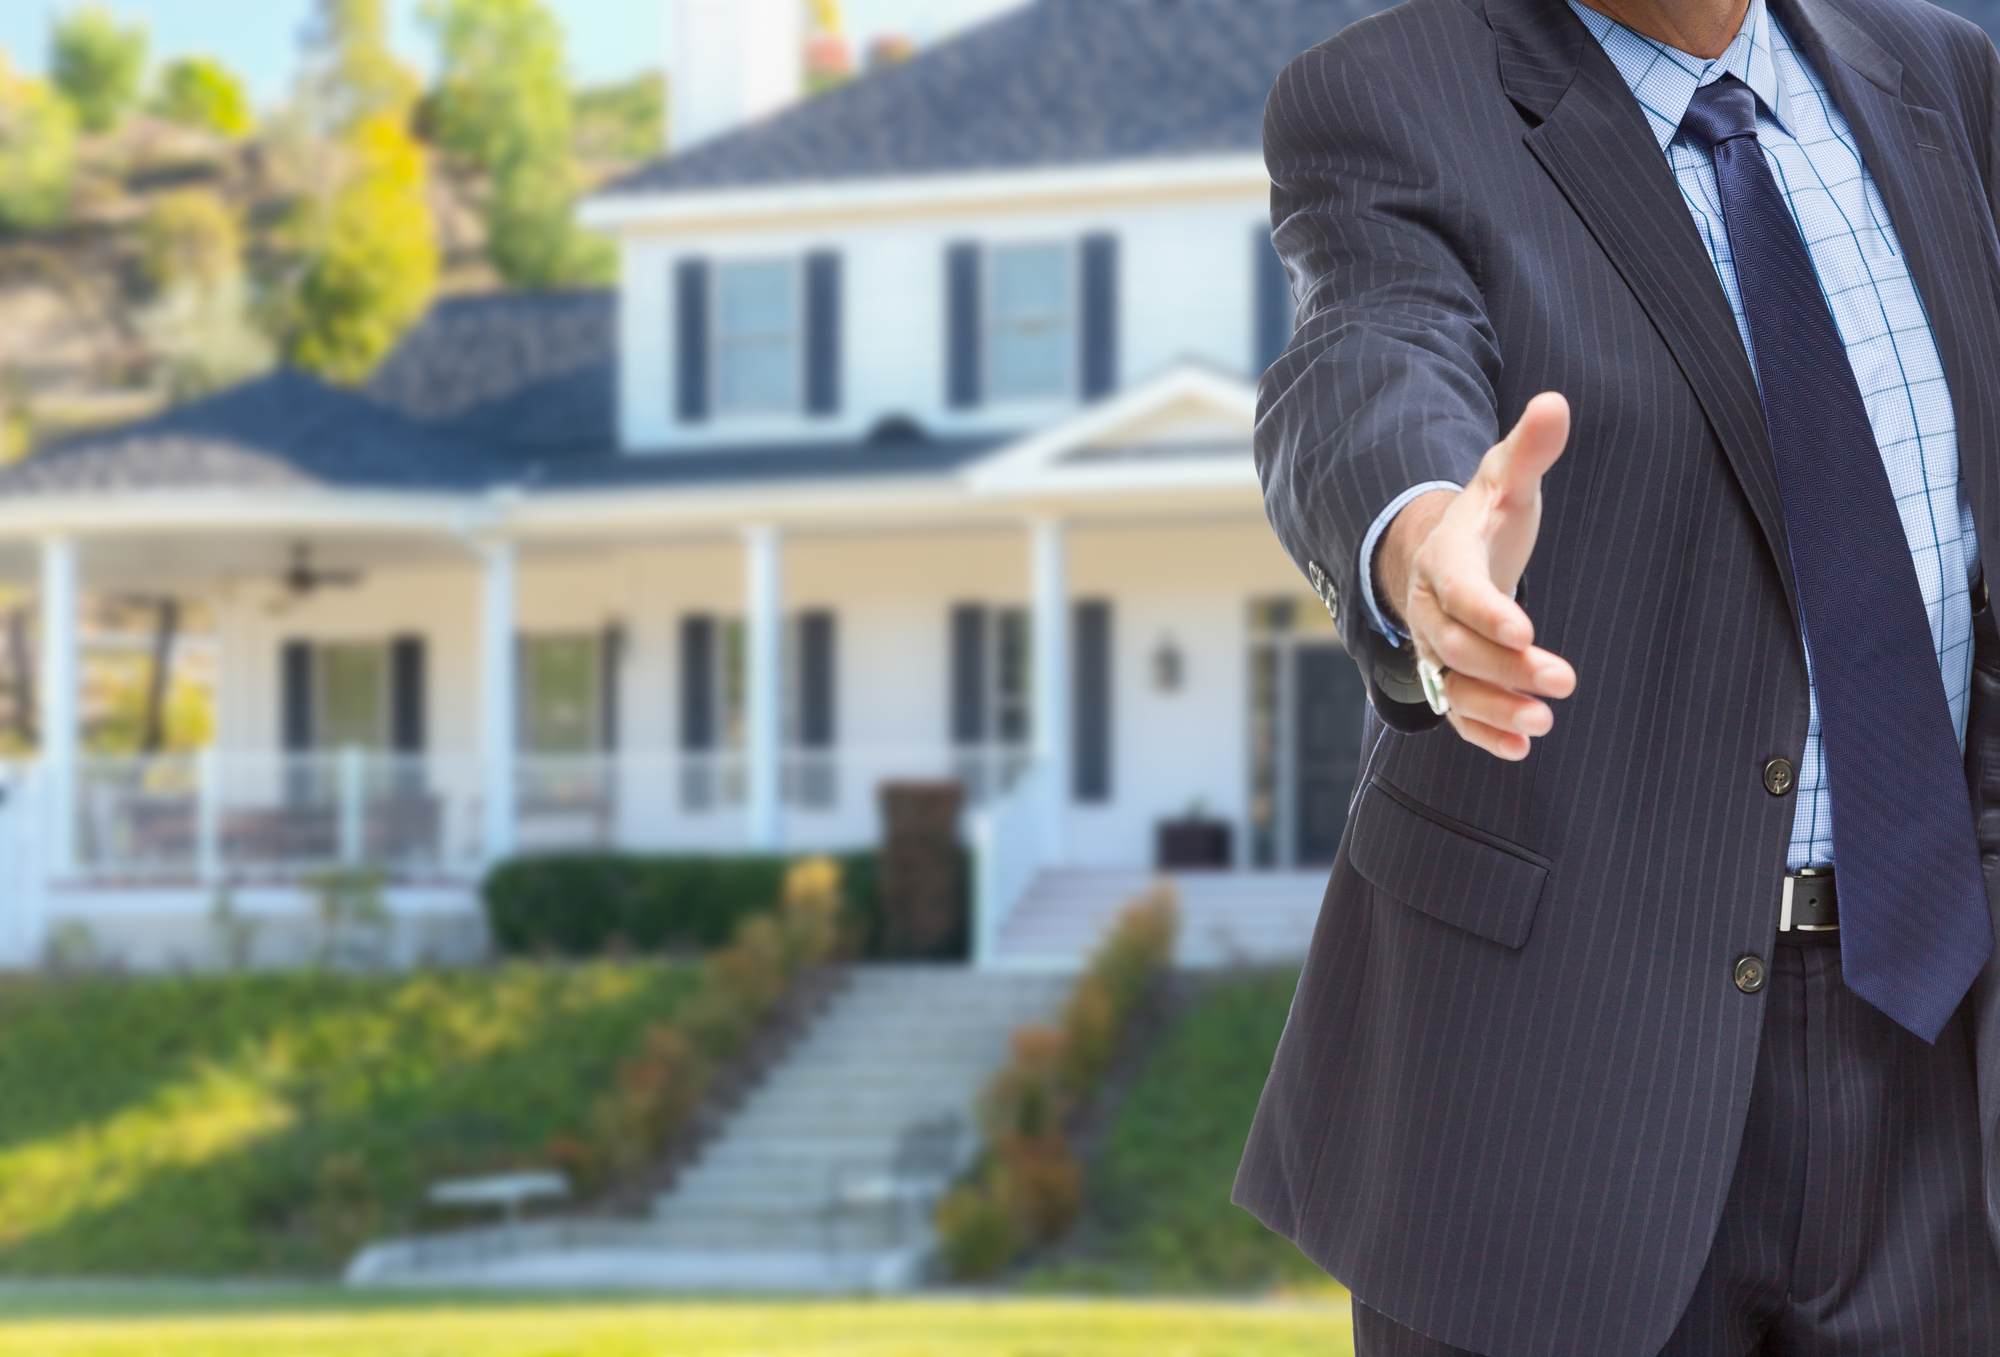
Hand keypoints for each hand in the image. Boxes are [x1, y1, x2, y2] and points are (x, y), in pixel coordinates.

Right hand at [1377, 392, 1577, 759]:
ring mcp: (1435, 648)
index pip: (1458, 589)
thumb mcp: (1505, 480)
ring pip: (1453, 685)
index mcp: (1444, 558)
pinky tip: (1521, 748)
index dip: (1487, 611)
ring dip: (1495, 708)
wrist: (1443, 556)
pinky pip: (1457, 711)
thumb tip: (1556, 402)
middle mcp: (1429, 609)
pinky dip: (1484, 732)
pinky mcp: (1449, 678)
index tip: (1526, 631)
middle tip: (1562, 679)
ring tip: (1542, 722)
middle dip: (1504, 665)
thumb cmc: (1485, 517)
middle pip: (1455, 645)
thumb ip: (1529, 449)